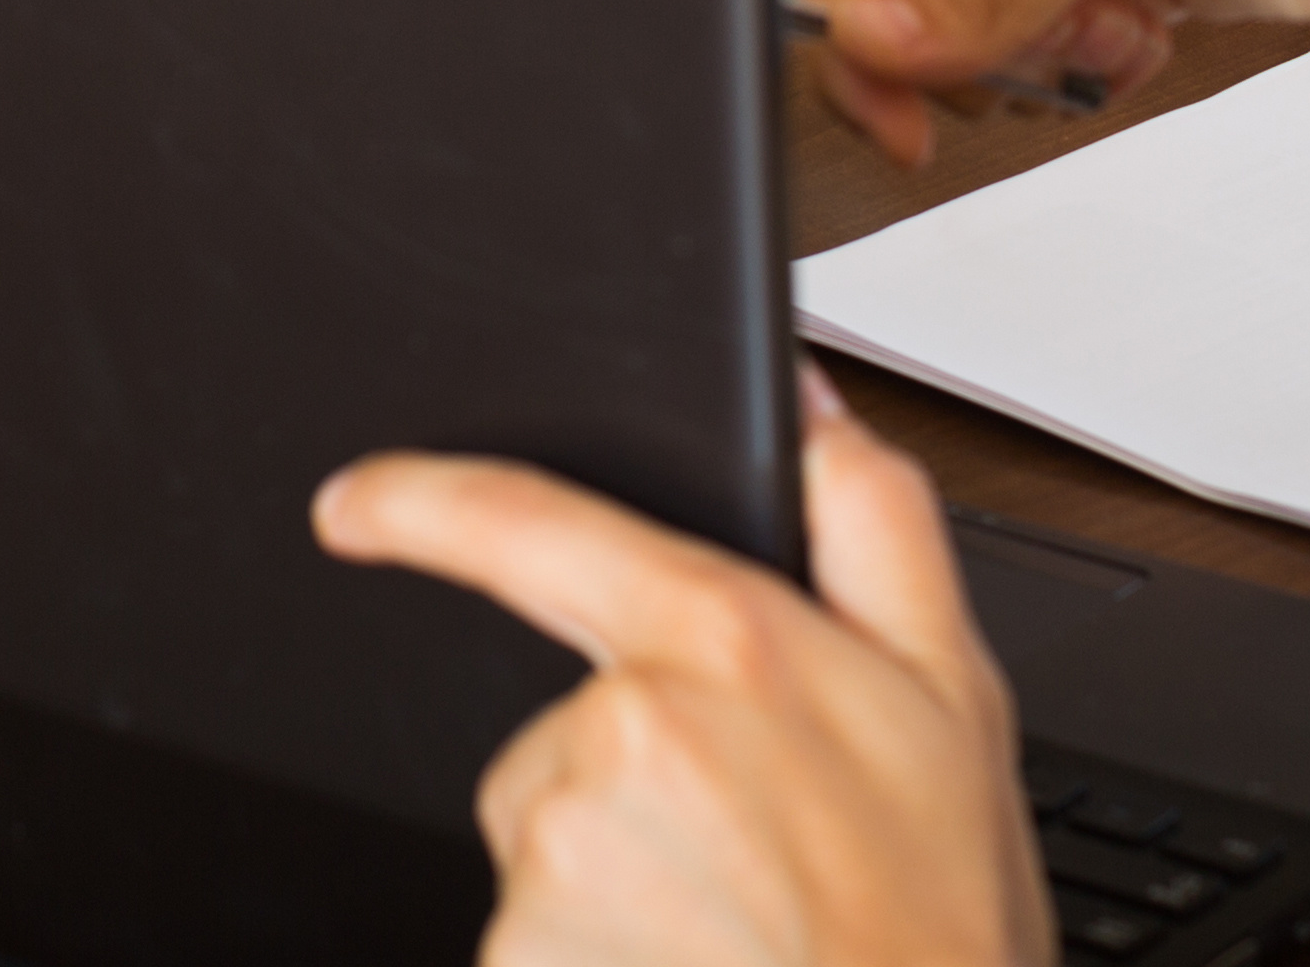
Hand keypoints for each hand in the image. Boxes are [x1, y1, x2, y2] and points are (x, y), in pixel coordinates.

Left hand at [315, 371, 1046, 966]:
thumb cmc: (936, 922)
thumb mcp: (954, 696)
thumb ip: (871, 516)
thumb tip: (811, 398)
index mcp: (724, 641)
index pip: (527, 525)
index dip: (420, 501)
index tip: (354, 502)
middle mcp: (625, 731)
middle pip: (563, 725)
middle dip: (635, 780)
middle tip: (752, 854)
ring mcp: (564, 852)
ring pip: (549, 840)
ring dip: (622, 883)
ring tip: (732, 928)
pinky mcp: (524, 952)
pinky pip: (532, 937)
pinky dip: (592, 959)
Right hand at [795, 0, 1309, 167]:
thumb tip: (869, 38)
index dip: (867, 32)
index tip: (902, 119)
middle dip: (968, 47)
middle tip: (1039, 69)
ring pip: (978, 23)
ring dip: (1037, 56)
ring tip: (1116, 31)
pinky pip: (1046, 37)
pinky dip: (1088, 58)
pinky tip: (1148, 33)